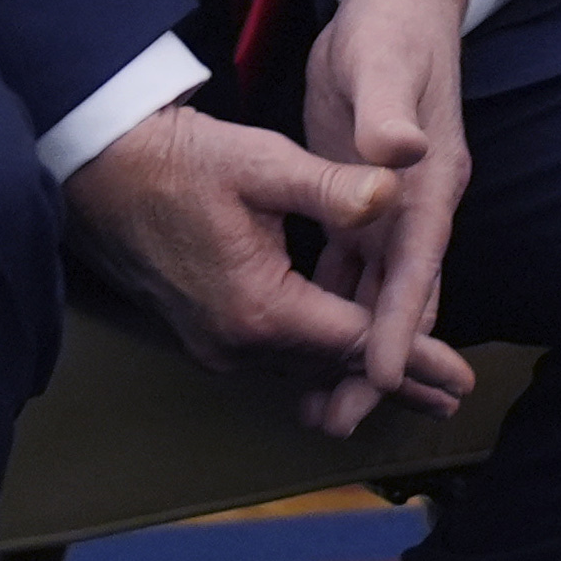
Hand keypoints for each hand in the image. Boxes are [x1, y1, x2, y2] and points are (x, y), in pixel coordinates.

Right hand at [65, 101, 466, 413]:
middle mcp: (238, 343)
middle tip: (452, 399)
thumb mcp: (264, 163)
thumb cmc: (181, 161)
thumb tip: (394, 191)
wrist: (97, 172)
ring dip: (356, 376)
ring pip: (303, 367)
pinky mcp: (204, 332)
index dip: (415, 359)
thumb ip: (332, 185)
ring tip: (412, 388)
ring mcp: (216, 344)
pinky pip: (276, 356)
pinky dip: (318, 360)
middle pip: (334, 370)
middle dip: (396, 381)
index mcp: (261, 308)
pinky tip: (342, 359)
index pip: (357, 344)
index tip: (462, 380)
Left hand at [297, 0, 481, 437]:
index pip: (416, 262)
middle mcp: (418, 204)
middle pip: (403, 296)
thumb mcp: (383, 64)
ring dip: (356, 349)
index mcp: (429, 180)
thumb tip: (401, 150)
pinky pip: (354, 272)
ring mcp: (395, 208)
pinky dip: (340, 311)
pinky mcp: (366, 203)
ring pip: (377, 294)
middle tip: (344, 418)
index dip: (401, 320)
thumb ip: (390, 111)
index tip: (382, 373)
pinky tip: (316, 347)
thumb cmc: (391, 30)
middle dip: (379, 360)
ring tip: (327, 407)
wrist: (400, 2)